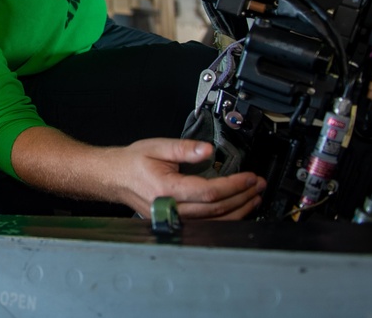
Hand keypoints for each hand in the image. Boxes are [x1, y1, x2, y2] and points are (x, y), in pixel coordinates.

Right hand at [111, 138, 265, 219]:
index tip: (250, 177)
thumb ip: (184, 148)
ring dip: (238, 210)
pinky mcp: (176, 222)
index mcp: (166, 189)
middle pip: (216, 209)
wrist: (114, 177)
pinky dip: (226, 218)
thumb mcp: (157, 147)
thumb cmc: (132, 163)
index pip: (209, 191)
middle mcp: (170, 208)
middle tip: (258, 185)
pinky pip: (206, 225)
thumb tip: (207, 150)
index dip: (234, 185)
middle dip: (242, 196)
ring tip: (254, 197)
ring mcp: (173, 219)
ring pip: (214, 221)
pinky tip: (236, 209)